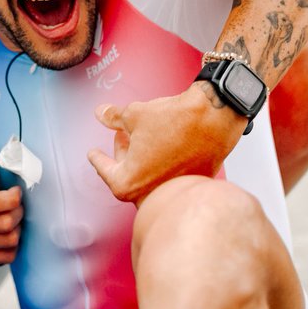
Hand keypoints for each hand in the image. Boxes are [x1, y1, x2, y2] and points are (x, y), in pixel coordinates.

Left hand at [87, 82, 246, 203]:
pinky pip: (171, 174)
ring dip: (143, 157)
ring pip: (150, 176)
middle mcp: (150, 194)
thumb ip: (113, 117)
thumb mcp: (133, 114)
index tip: (93, 154)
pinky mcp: (193, 183)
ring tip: (142, 135)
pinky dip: (163, 160)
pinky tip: (164, 143)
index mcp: (128, 182)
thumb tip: (102, 114)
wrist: (215, 120)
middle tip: (120, 136)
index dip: (97, 159)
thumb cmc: (175, 122)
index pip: (106, 171)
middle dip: (123, 153)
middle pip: (129, 175)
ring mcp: (173, 191)